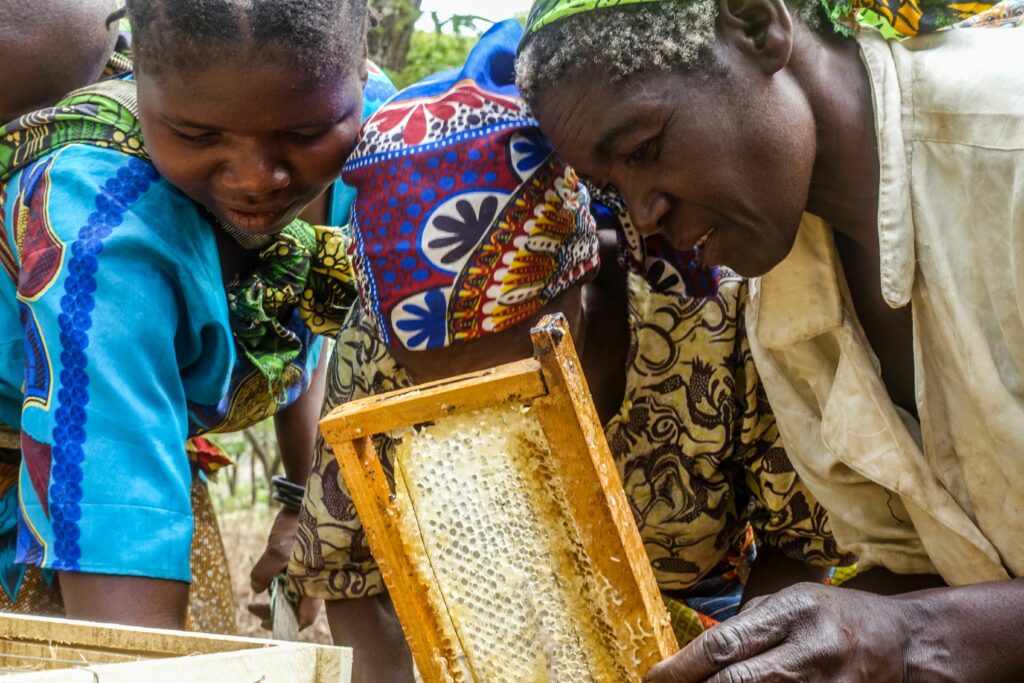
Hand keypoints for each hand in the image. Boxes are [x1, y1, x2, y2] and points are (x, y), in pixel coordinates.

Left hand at [247, 508, 321, 630]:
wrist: (302, 503)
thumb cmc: (295, 527)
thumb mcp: (276, 551)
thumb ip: (264, 574)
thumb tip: (257, 590)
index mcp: (315, 582)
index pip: (306, 617)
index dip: (286, 624)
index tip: (264, 622)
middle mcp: (315, 580)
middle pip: (297, 609)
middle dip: (275, 612)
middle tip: (253, 608)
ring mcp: (309, 572)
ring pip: (292, 596)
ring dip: (274, 599)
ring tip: (258, 596)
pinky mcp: (303, 563)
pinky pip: (290, 582)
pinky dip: (277, 586)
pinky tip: (266, 581)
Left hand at [644, 583, 910, 682]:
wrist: (907, 644)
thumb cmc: (839, 616)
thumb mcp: (793, 602)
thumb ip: (749, 625)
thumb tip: (698, 651)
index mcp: (795, 612)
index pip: (726, 643)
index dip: (684, 665)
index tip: (655, 676)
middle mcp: (811, 651)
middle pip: (737, 682)